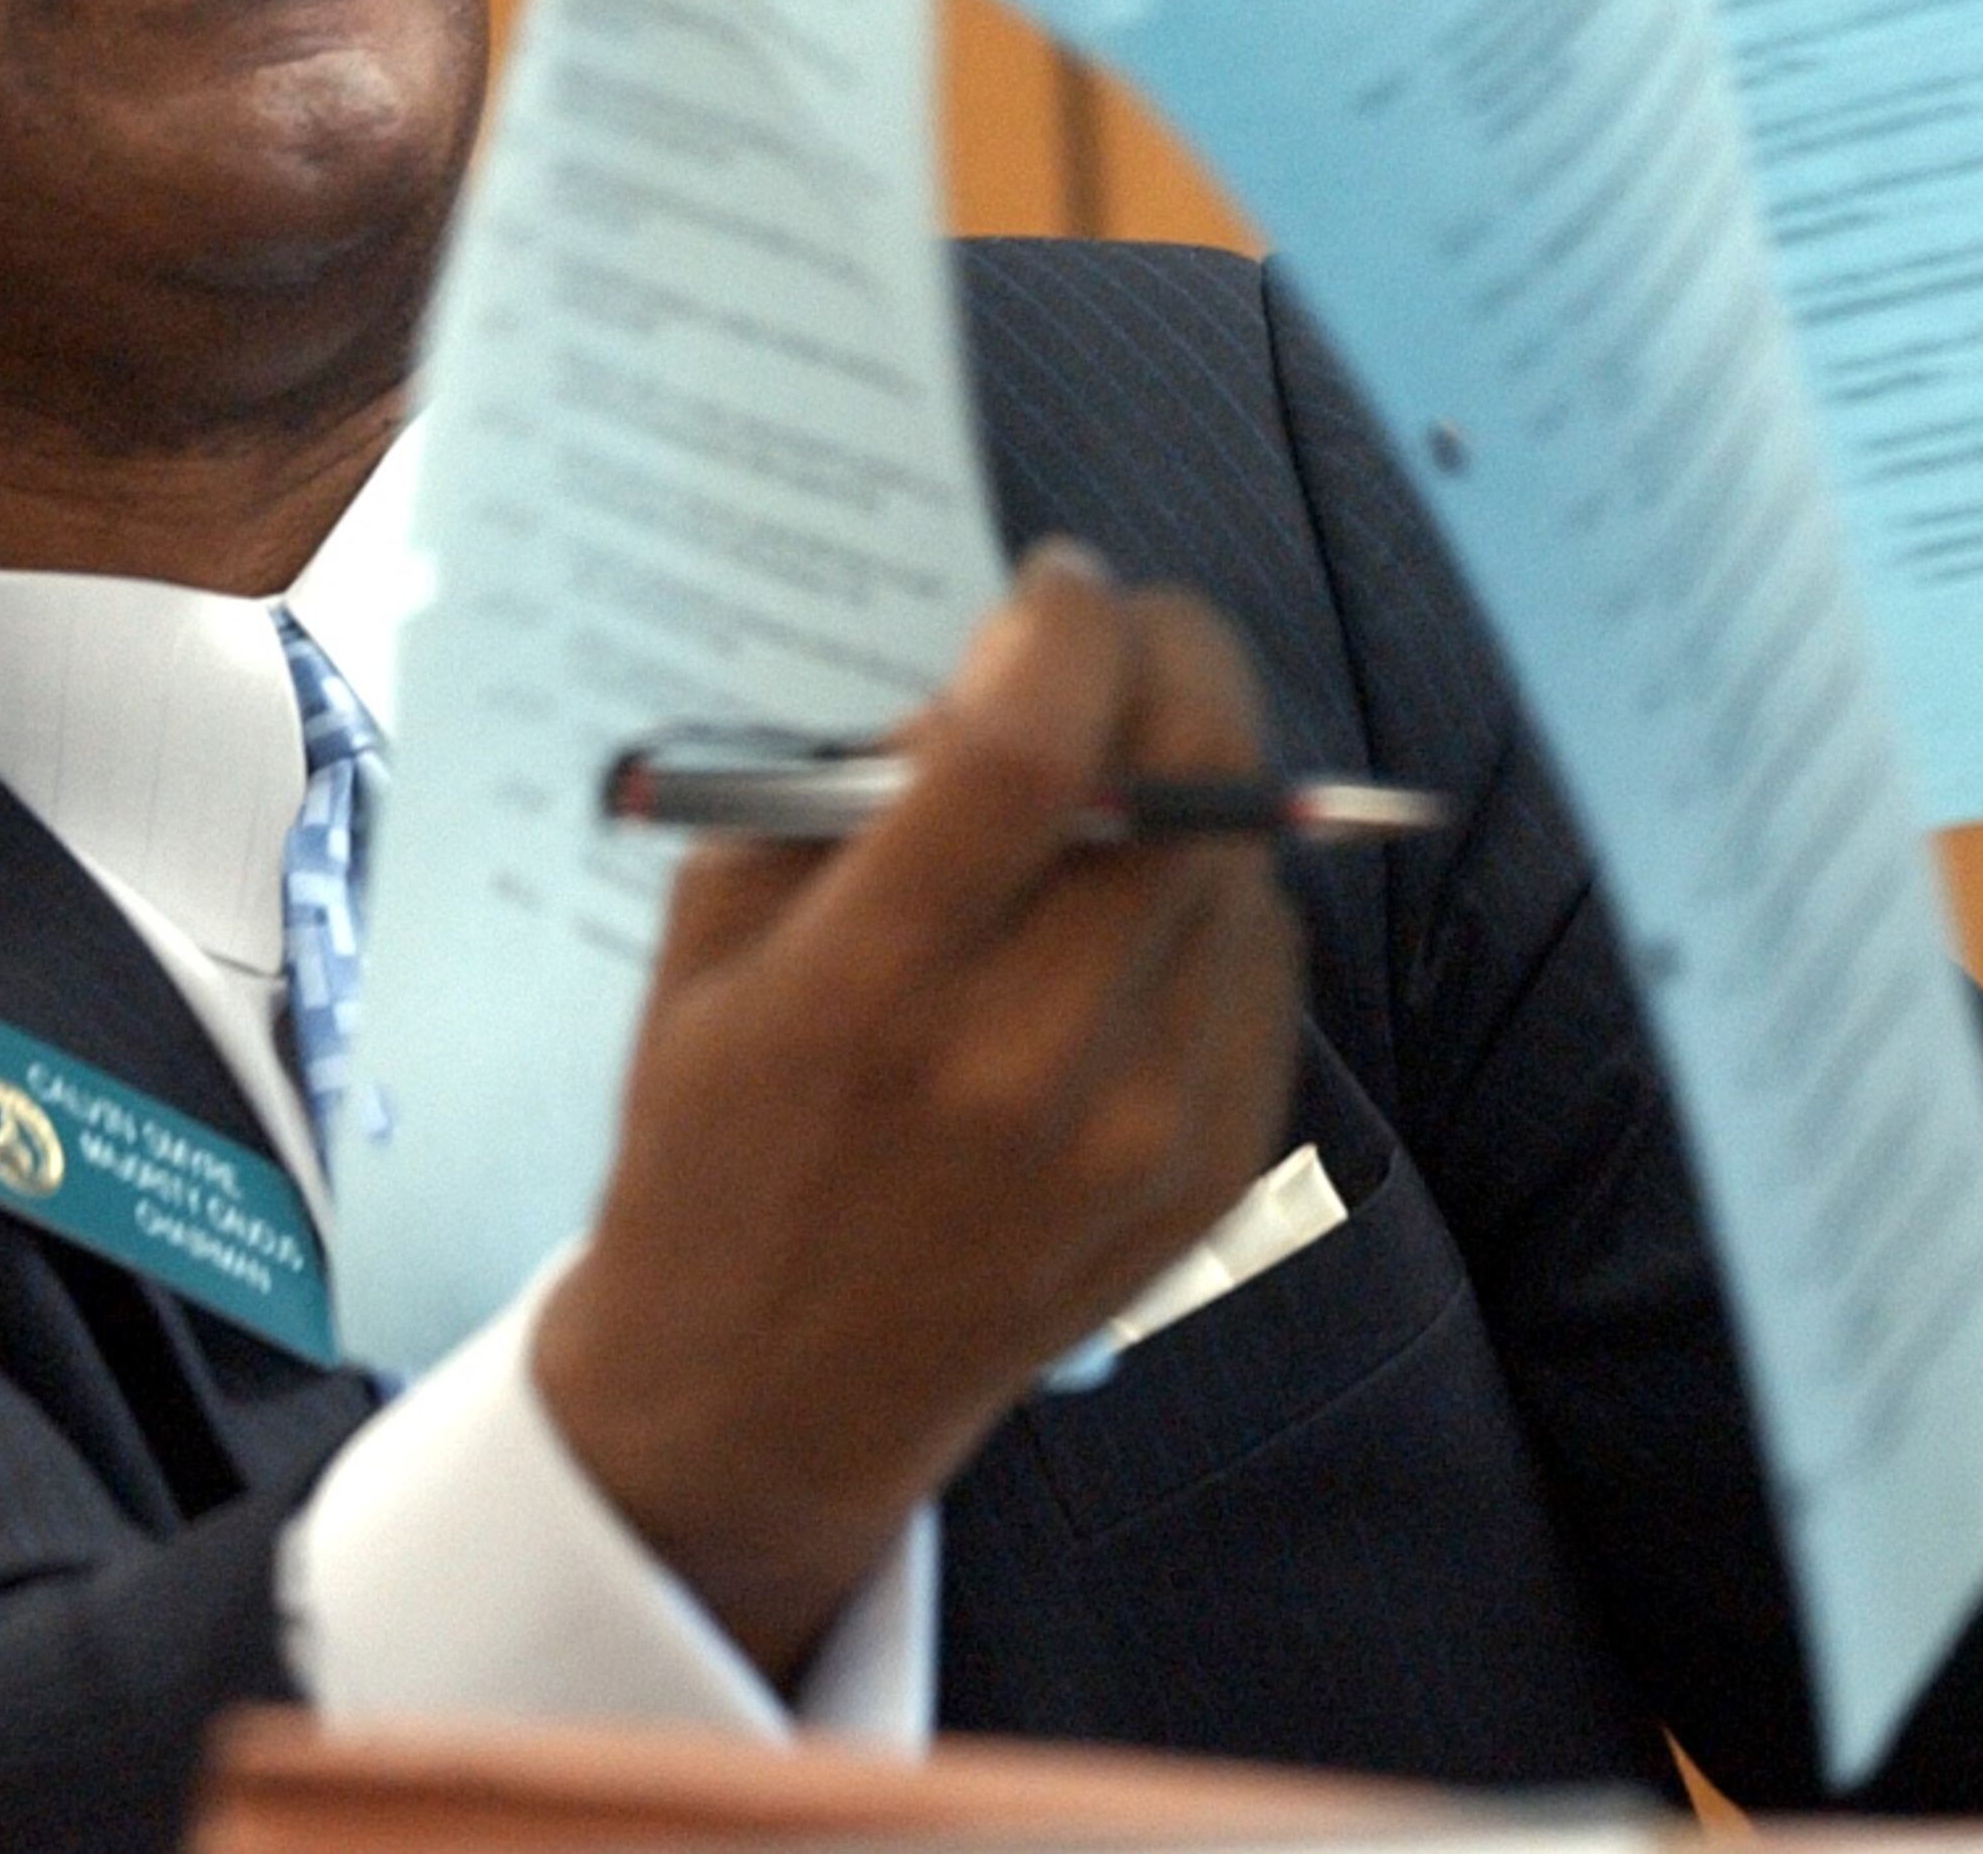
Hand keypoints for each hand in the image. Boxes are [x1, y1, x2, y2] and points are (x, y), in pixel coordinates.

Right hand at [532, 538, 1305, 1681]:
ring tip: (1113, 787)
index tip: (1056, 586)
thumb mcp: (717, 935)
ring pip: (1243, 862)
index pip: (1032, 750)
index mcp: (874, 993)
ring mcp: (1147, 1128)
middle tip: (1128, 634)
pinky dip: (1214, 899)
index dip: (1068, 626)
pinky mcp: (1218, 1168)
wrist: (769, 1396)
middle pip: (1187, 784)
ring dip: (1194, 780)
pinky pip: (1265, 962)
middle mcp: (1030, 1063)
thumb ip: (845, 787)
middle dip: (1170, 661)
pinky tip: (1133, 914)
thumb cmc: (718, 1138)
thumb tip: (999, 670)